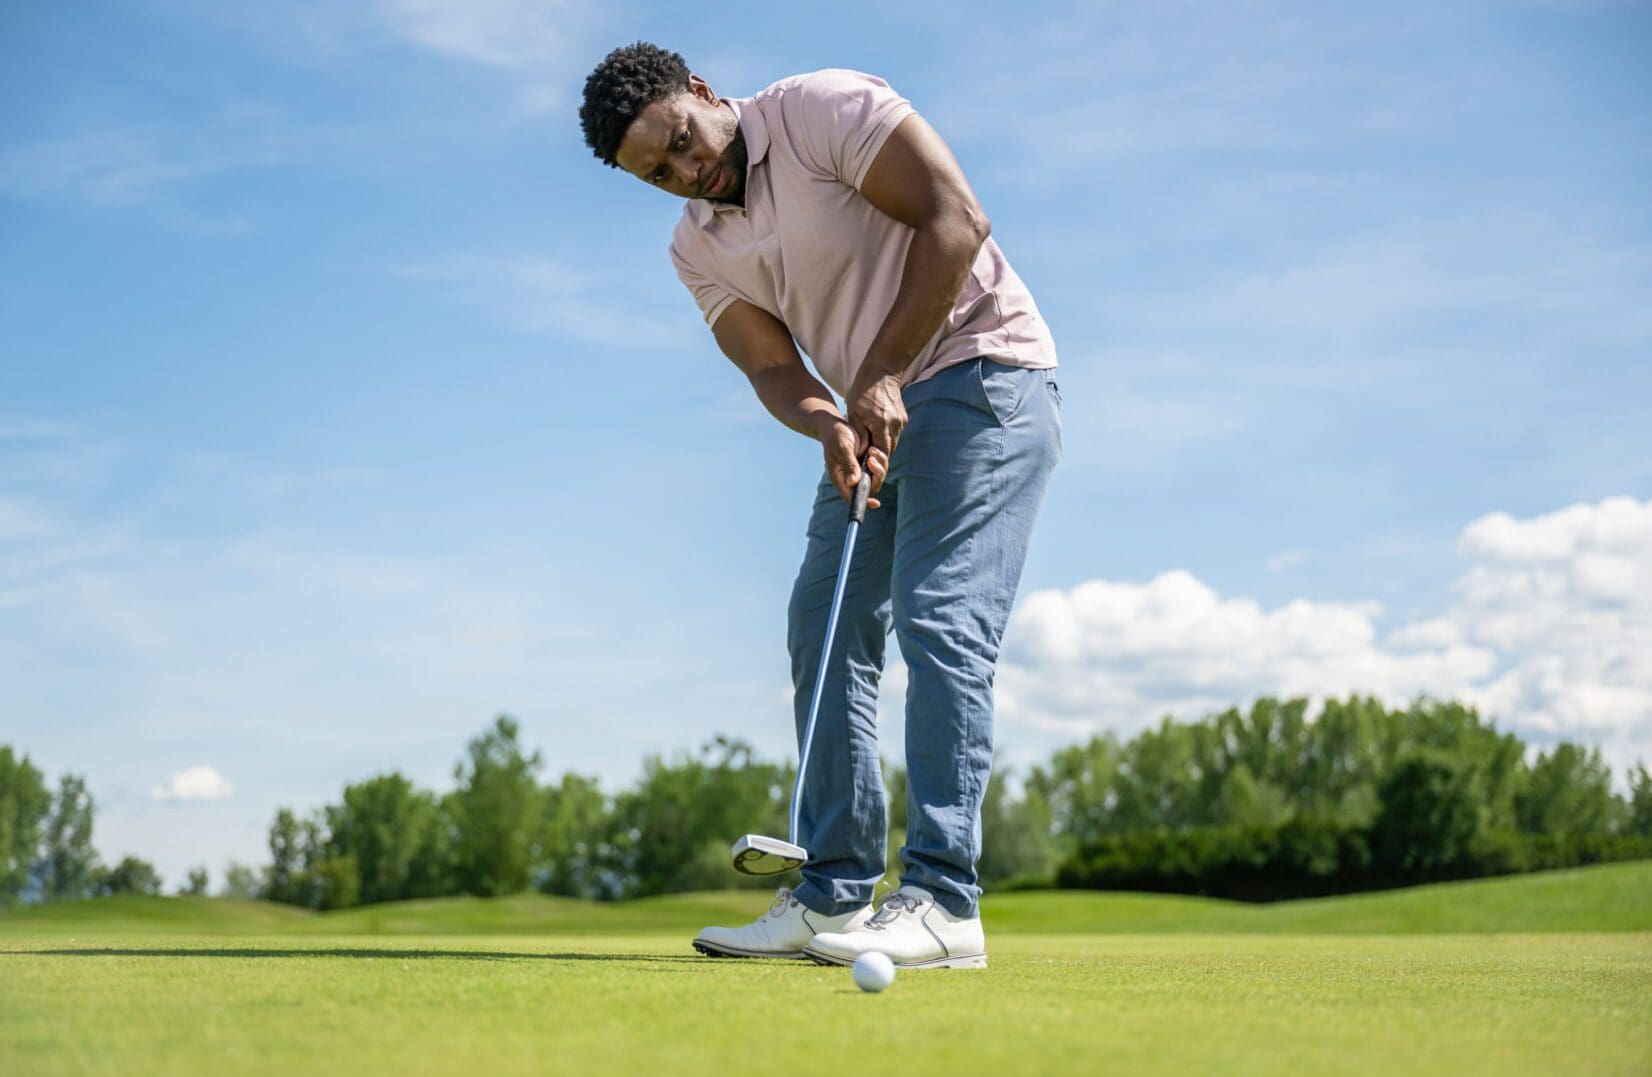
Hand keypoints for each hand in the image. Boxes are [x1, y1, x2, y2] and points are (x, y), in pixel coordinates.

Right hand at [818, 417, 888, 509]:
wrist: (835, 425)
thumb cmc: (835, 436)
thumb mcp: (842, 448)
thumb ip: (848, 465)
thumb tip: (853, 483)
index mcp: (840, 478)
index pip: (852, 496)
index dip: (864, 501)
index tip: (876, 503)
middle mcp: (850, 477)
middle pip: (869, 488)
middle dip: (876, 476)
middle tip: (872, 459)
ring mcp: (859, 471)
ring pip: (876, 478)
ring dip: (880, 466)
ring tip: (872, 450)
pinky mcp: (866, 463)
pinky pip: (879, 467)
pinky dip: (880, 459)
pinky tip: (874, 449)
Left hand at [845, 370, 905, 497]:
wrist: (881, 371)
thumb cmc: (862, 391)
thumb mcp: (854, 412)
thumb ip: (859, 435)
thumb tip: (862, 453)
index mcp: (881, 424)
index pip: (881, 453)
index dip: (875, 464)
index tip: (868, 470)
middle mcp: (895, 424)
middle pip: (888, 451)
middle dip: (878, 459)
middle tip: (868, 466)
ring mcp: (901, 421)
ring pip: (892, 443)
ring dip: (882, 448)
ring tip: (870, 451)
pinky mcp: (903, 417)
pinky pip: (894, 434)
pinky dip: (885, 437)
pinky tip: (877, 436)